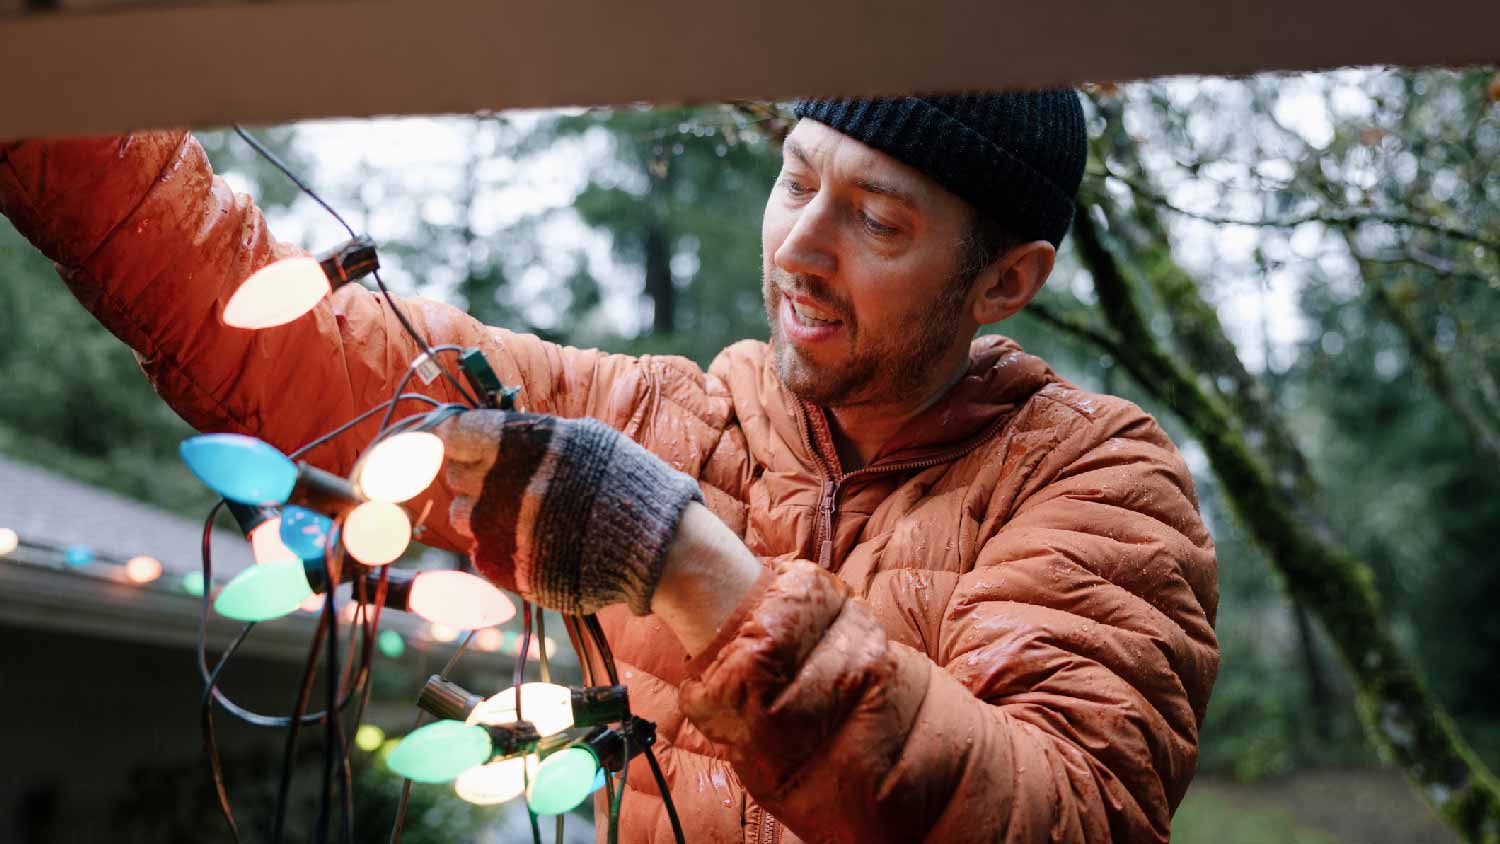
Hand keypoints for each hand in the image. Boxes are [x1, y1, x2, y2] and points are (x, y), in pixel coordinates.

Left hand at [437, 409, 702, 614]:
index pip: (456, 431)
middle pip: (456, 473)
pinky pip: (480, 551)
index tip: (459, 439)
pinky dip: (497, 545)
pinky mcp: (506, 568)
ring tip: (523, 513)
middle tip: (501, 478)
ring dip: (483, 510)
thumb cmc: (626, 483)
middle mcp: (505, 485)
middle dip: (474, 473)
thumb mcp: (585, 437)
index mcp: (524, 444)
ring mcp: (502, 531)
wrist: (655, 546)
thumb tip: (488, 428)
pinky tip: (532, 540)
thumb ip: (533, 433)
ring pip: (463, 515)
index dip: (455, 435)